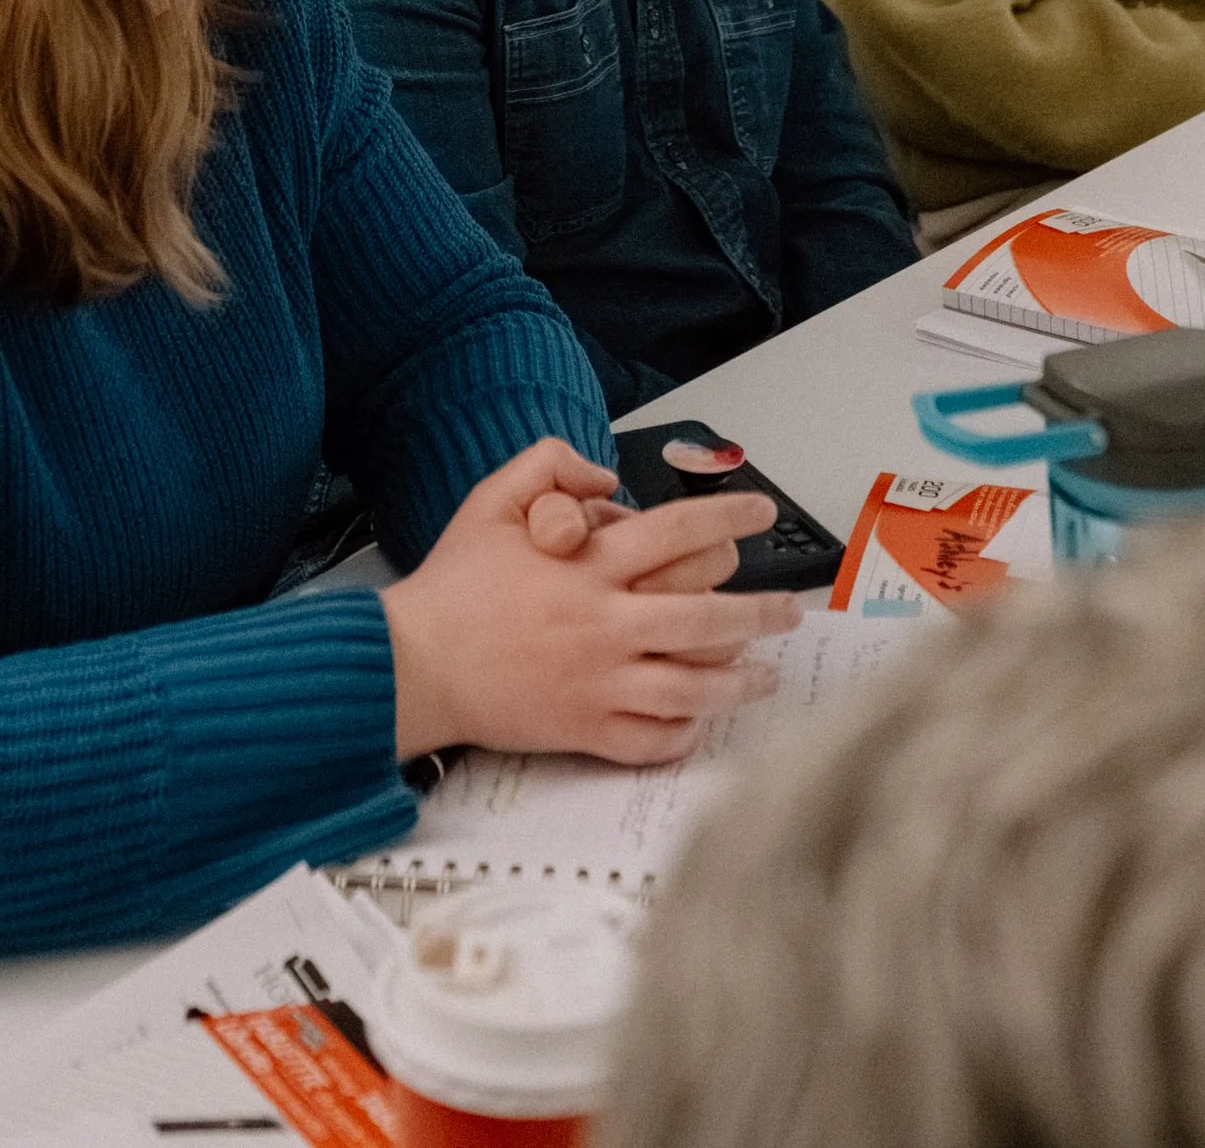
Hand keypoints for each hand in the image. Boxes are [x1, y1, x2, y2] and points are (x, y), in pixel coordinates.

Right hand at [383, 439, 801, 765]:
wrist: (414, 664)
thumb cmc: (454, 583)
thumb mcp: (491, 497)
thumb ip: (549, 465)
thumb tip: (605, 474)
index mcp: (588, 565)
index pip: (680, 532)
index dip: (730, 515)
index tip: (761, 510)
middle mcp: (604, 623)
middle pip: (706, 616)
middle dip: (760, 611)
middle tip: (790, 609)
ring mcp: (598, 682)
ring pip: (692, 686)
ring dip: (739, 680)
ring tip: (767, 675)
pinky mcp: (583, 729)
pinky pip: (651, 739)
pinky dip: (683, 733)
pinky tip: (702, 719)